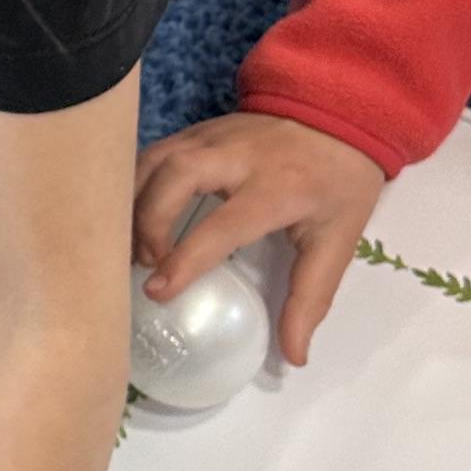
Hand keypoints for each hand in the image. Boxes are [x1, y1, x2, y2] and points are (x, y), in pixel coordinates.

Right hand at [134, 111, 385, 365]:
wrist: (340, 112)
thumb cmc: (338, 183)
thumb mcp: (337, 241)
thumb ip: (311, 298)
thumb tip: (293, 357)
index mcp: (276, 188)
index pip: (222, 224)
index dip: (186, 258)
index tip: (158, 289)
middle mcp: (237, 156)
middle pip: (174, 176)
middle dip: (148, 221)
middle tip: (143, 264)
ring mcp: (211, 136)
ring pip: (154, 159)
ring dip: (133, 201)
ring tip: (130, 243)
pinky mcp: (196, 130)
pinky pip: (152, 152)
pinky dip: (133, 183)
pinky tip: (130, 214)